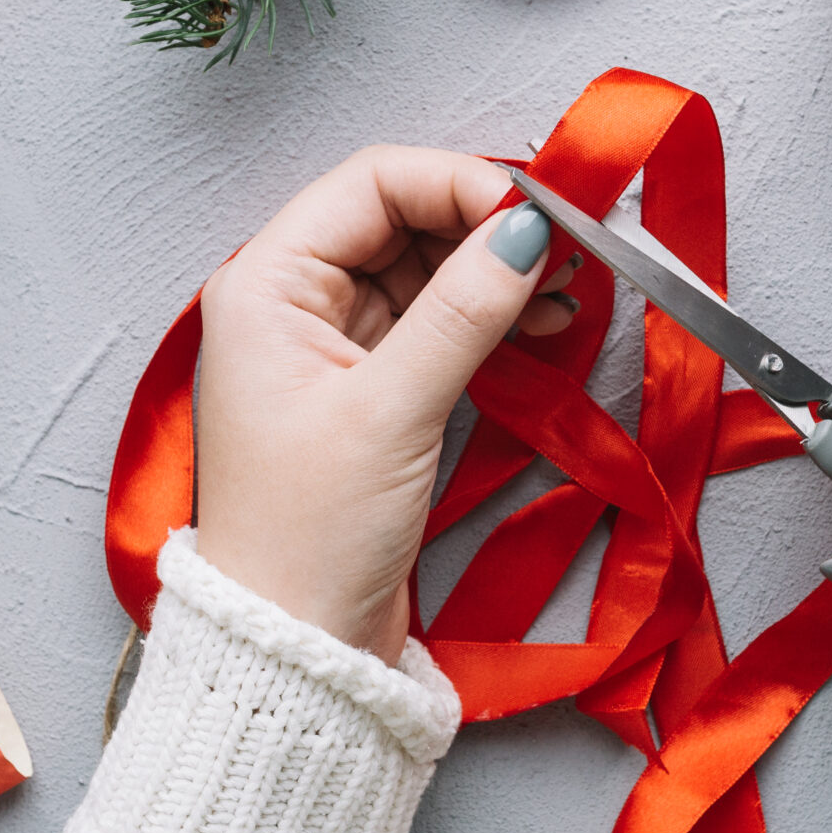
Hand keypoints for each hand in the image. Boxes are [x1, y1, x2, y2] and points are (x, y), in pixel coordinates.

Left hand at [194, 148, 574, 663]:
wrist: (292, 648)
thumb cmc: (308, 539)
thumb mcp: (392, 412)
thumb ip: (462, 311)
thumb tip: (525, 229)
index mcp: (265, 286)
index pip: (371, 185)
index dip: (457, 184)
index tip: (534, 210)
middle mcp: (289, 302)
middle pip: (400, 218)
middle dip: (483, 224)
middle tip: (565, 243)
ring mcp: (328, 344)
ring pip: (422, 268)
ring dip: (492, 270)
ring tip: (565, 285)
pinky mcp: (365, 388)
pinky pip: (431, 322)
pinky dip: (484, 316)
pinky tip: (539, 321)